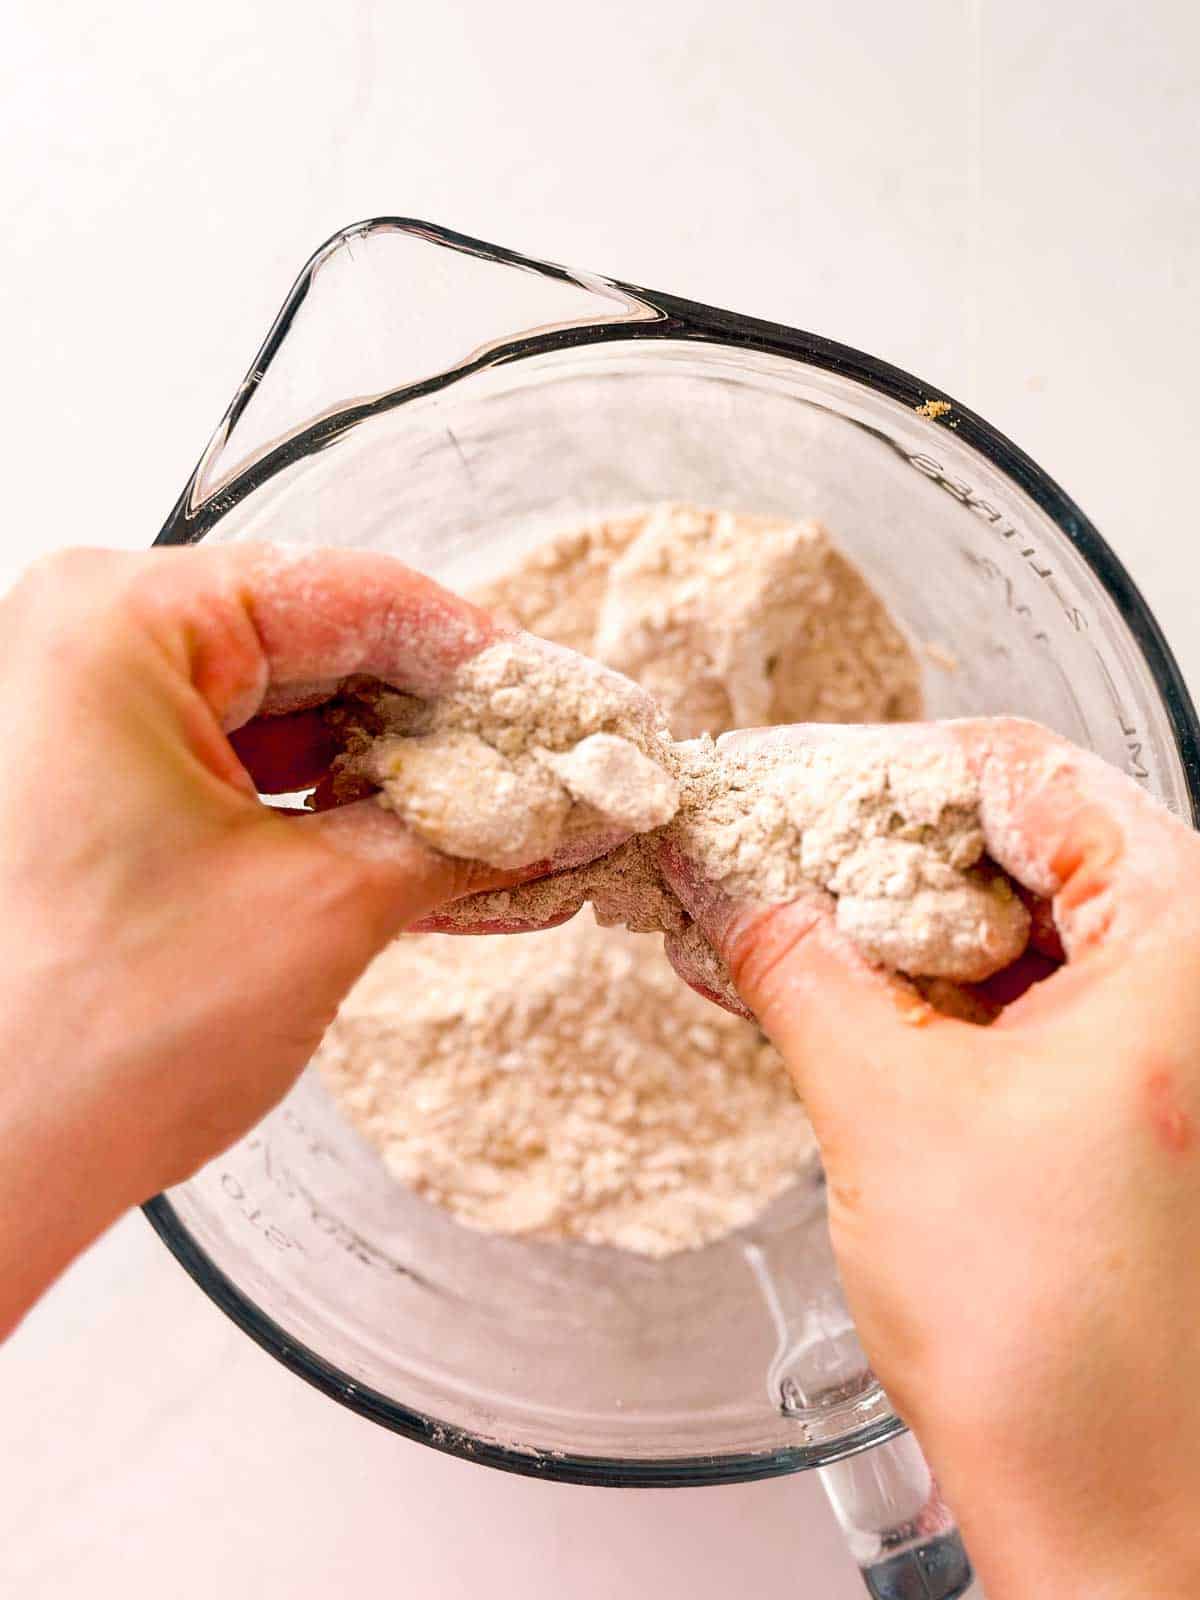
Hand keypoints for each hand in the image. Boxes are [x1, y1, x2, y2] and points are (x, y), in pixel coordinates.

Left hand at [0, 544, 528, 1336]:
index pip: (356, 596)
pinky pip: (242, 780)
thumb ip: (466, 833)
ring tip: (514, 838)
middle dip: (447, 733)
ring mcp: (75, 722)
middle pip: (321, 651)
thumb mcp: (322, 911)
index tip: (569, 713)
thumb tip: (570, 803)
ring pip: (288, 722)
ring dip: (400, 785)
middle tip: (555, 782)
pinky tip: (433, 867)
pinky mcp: (87, 796)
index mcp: (117, 618)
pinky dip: (334, 822)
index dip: (485, 661)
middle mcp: (83, 645)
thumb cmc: (90, 1039)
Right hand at [664, 718, 1199, 1597]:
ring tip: (769, 917)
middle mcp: (1195, 973)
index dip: (890, 773)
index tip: (785, 789)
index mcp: (1187, 943)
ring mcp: (1167, 1032)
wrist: (1112, 1510)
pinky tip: (823, 982)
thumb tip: (721, 877)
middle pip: (1022, 837)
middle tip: (759, 852)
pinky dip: (918, 980)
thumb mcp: (886, 1110)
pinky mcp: (1125, 1086)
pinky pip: (1015, 986)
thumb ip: (793, 966)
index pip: (1031, 774)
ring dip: (887, 917)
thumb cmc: (1055, 1343)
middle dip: (876, 847)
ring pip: (1011, 913)